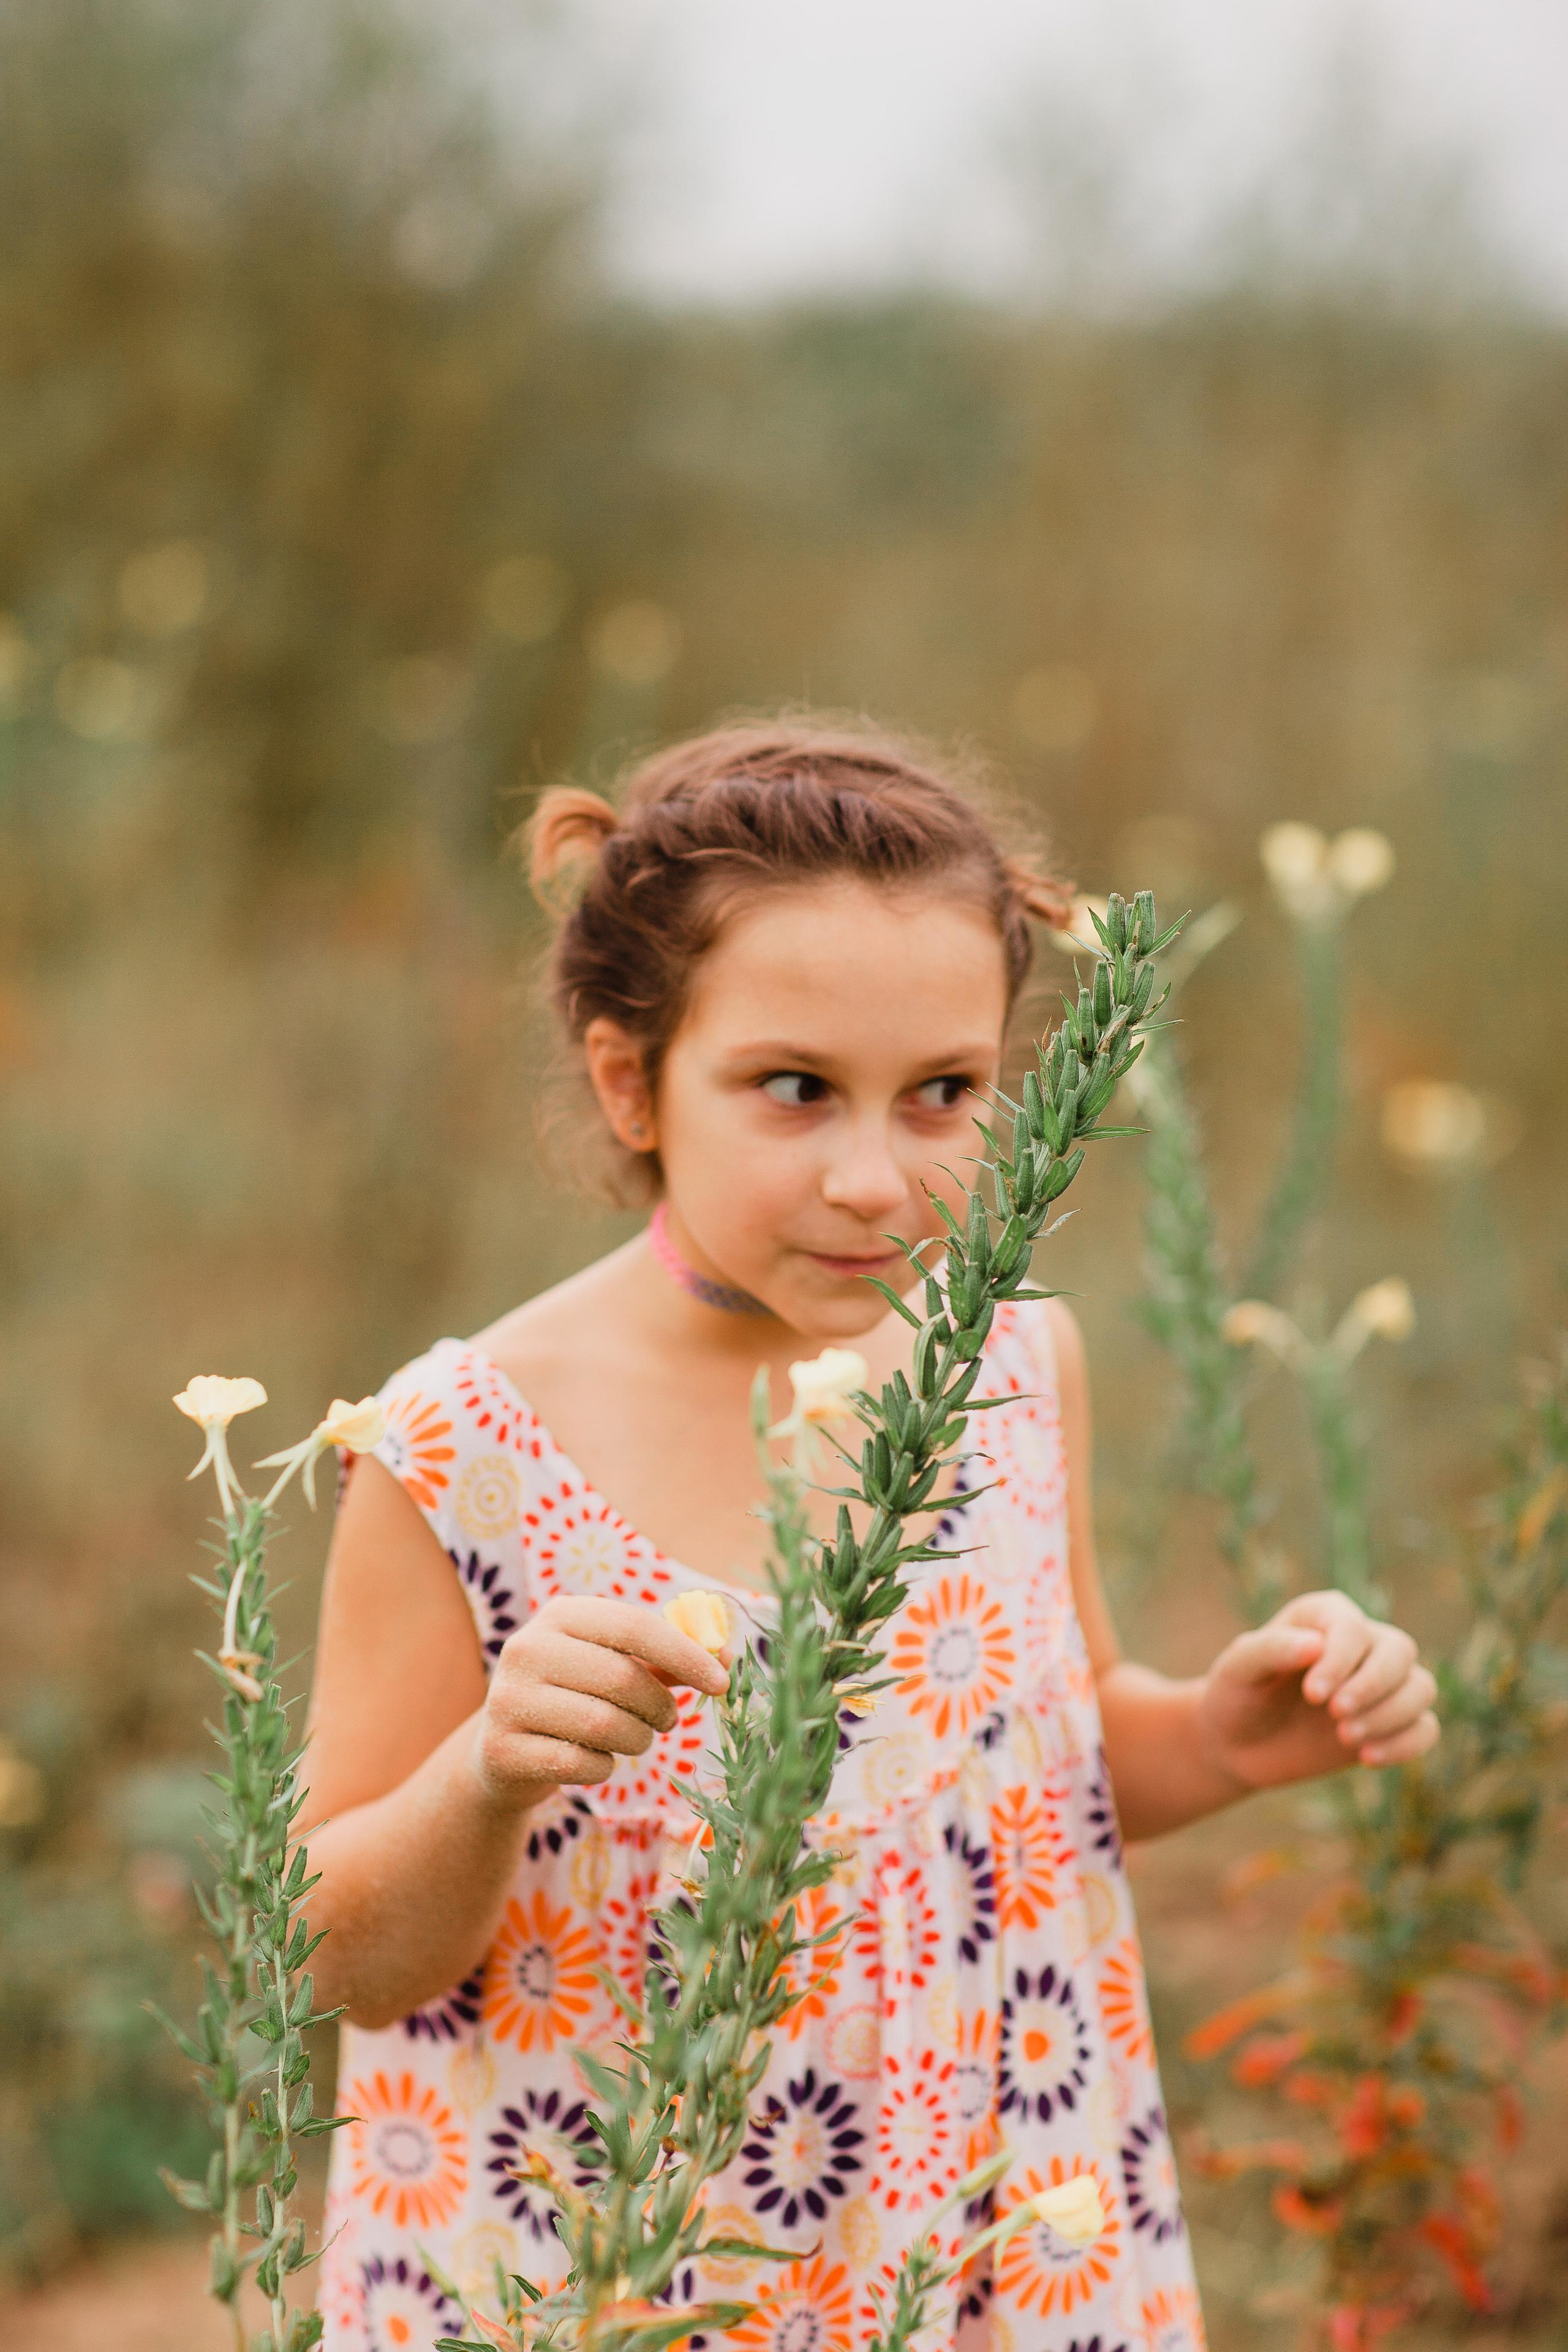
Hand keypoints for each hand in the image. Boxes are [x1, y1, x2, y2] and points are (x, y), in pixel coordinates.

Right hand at [470, 1595, 730, 1810]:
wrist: (501, 1749)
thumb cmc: (574, 1697)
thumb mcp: (611, 1665)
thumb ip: (664, 1660)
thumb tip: (725, 1657)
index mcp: (560, 1614)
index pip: (634, 1625)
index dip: (684, 1655)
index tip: (721, 1683)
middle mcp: (527, 1648)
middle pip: (622, 1678)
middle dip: (660, 1707)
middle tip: (668, 1720)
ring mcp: (508, 1698)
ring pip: (603, 1724)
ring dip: (636, 1740)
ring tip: (635, 1739)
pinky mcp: (501, 1748)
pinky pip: (579, 1764)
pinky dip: (603, 1767)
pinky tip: (596, 1760)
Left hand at [1198, 1589, 1438, 1793]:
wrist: (1237, 1741)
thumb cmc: (1236, 1693)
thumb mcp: (1238, 1668)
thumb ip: (1271, 1649)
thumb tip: (1316, 1645)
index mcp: (1324, 1616)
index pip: (1353, 1629)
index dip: (1341, 1661)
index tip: (1313, 1695)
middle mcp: (1361, 1643)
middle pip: (1400, 1651)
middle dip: (1374, 1686)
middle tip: (1336, 1716)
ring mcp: (1380, 1684)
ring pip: (1421, 1688)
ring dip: (1391, 1716)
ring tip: (1345, 1739)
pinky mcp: (1390, 1723)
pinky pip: (1426, 1728)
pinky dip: (1406, 1744)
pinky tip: (1366, 1758)